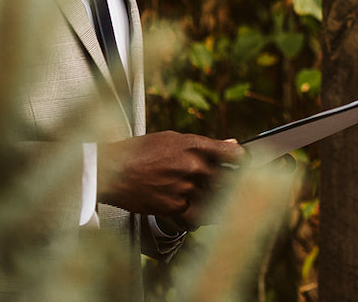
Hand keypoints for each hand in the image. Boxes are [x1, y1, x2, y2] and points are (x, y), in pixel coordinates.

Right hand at [98, 131, 245, 223]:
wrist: (111, 170)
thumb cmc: (141, 151)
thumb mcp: (174, 139)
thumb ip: (206, 145)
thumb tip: (234, 145)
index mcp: (195, 146)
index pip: (235, 156)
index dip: (245, 163)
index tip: (247, 167)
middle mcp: (193, 167)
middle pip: (230, 180)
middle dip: (237, 185)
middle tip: (242, 188)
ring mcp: (184, 188)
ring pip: (215, 200)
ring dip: (220, 203)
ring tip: (222, 203)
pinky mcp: (173, 207)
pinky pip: (196, 217)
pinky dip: (200, 217)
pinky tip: (198, 213)